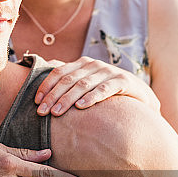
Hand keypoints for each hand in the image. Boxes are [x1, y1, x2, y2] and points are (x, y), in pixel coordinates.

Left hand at [34, 56, 160, 115]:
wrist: (141, 96)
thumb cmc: (108, 91)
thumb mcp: (88, 82)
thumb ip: (69, 76)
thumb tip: (47, 67)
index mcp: (82, 63)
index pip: (59, 72)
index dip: (46, 86)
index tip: (36, 102)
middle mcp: (94, 65)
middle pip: (68, 79)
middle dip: (53, 96)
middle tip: (42, 112)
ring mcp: (108, 71)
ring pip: (83, 85)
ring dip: (67, 99)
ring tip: (56, 113)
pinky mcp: (123, 81)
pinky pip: (104, 89)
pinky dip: (92, 97)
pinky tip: (81, 107)